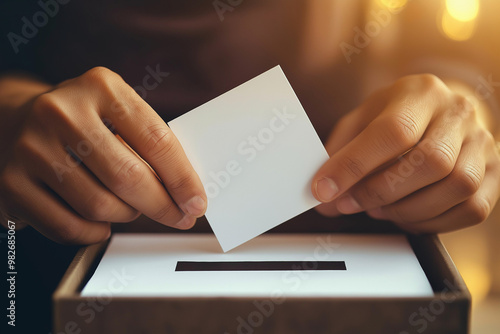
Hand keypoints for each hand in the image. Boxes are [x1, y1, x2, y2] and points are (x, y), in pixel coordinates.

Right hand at [0, 67, 206, 243]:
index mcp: (100, 88)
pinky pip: (69, 227)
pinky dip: (95, 232)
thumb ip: (149, 143)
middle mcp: (62, 113)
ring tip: (131, 208)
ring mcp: (32, 148)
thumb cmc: (82, 123)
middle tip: (179, 216)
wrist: (14, 122)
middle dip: (163, 206)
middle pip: (129, 177)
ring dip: (127, 216)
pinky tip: (102, 223)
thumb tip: (187, 192)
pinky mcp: (12, 183)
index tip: (196, 201)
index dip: (183, 178)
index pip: (157, 140)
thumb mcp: (116, 113)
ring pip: (101, 206)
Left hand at [313, 74, 499, 232]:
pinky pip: (472, 208)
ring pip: (457, 187)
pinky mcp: (495, 172)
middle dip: (381, 191)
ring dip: (408, 209)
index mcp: (421, 93)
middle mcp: (458, 114)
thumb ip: (340, 152)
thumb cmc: (397, 116)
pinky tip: (406, 215)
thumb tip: (323, 197)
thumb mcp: (362, 119)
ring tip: (378, 208)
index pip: (393, 130)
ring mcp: (483, 143)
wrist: (438, 112)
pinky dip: (433, 222)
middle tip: (349, 203)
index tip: (325, 189)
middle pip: (430, 161)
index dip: (354, 165)